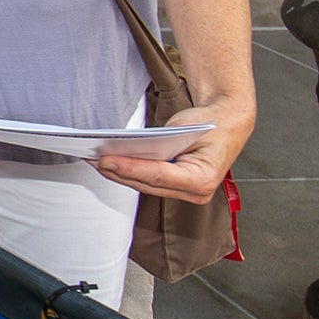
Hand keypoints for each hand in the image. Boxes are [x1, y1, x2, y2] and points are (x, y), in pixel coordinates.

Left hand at [94, 97, 253, 203]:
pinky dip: (127, 173)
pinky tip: (109, 163)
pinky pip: (147, 182)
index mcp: (202, 179)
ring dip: (118, 174)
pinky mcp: (176, 188)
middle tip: (92, 159)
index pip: (157, 175)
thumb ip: (158, 143)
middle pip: (147, 183)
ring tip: (94, 161)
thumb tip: (125, 148)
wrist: (226, 124)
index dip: (129, 168)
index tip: (105, 159)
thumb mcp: (184, 128)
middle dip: (117, 172)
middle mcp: (196, 192)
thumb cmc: (208, 125)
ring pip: (144, 186)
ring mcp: (186, 194)